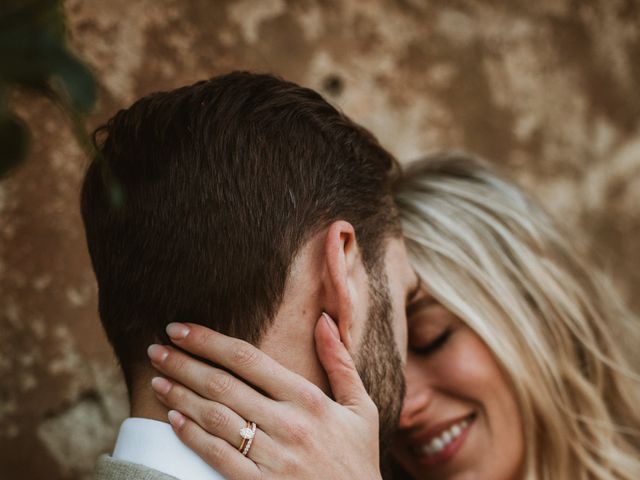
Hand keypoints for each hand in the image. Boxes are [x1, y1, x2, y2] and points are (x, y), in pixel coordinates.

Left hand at [146, 313, 382, 478]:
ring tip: (156, 379)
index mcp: (308, 399)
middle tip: (156, 349)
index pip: (248, 359)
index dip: (209, 341)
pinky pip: (218, 456)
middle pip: (223, 384)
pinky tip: (173, 419)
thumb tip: (323, 319)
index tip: (181, 329)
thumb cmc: (358, 458)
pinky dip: (192, 436)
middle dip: (184, 363)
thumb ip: (340, 362)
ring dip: (180, 395)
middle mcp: (287, 424)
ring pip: (215, 418)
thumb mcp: (361, 408)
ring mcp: (273, 458)